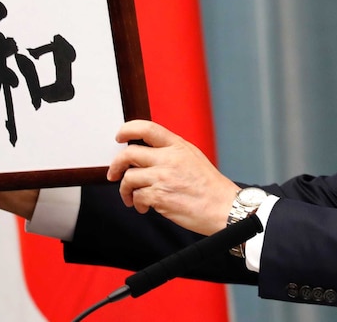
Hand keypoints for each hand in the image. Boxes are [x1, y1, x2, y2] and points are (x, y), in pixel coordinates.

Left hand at [109, 120, 239, 235]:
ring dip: (126, 190)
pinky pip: (137, 197)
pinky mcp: (160, 197)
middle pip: (129, 154)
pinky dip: (138, 203)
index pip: (147, 128)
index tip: (119, 136)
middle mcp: (169, 159)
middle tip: (114, 174)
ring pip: (129, 178)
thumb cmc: (210, 186)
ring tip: (133, 198)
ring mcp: (163, 177)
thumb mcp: (192, 157)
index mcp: (177, 146)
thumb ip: (171, 152)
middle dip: (116, 165)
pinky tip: (145, 207)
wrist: (223, 207)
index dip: (127, 129)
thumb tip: (146, 154)